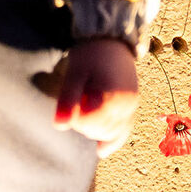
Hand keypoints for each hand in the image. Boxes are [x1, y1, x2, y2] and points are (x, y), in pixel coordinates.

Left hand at [54, 37, 139, 155]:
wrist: (112, 41)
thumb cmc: (90, 55)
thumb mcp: (74, 73)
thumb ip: (68, 100)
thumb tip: (59, 126)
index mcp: (112, 97)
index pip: (88, 123)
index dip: (73, 116)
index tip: (67, 101)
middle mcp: (127, 106)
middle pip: (99, 130)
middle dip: (82, 123)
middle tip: (74, 103)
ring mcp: (131, 109)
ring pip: (110, 133)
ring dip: (93, 129)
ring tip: (84, 109)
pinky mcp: (131, 109)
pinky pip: (123, 131)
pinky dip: (111, 140)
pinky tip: (100, 151)